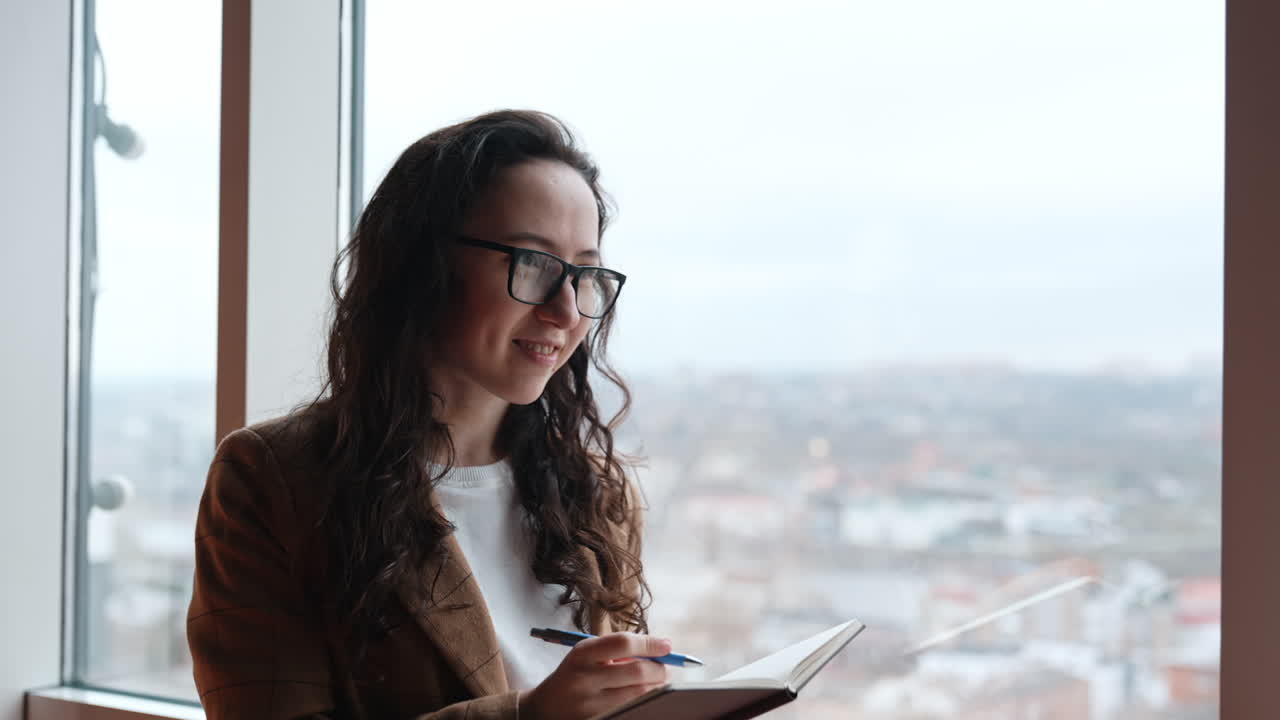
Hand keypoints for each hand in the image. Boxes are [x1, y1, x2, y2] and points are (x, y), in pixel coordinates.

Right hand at [520, 632, 671, 719]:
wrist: (545, 707)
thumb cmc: (575, 674)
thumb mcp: (587, 654)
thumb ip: (619, 649)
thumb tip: (661, 649)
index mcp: (582, 654)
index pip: (623, 643)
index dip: (649, 643)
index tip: (667, 645)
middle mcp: (585, 679)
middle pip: (636, 672)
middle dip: (659, 669)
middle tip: (665, 668)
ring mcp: (590, 704)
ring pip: (639, 694)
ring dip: (655, 687)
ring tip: (654, 681)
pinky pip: (631, 710)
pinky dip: (643, 701)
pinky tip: (643, 695)